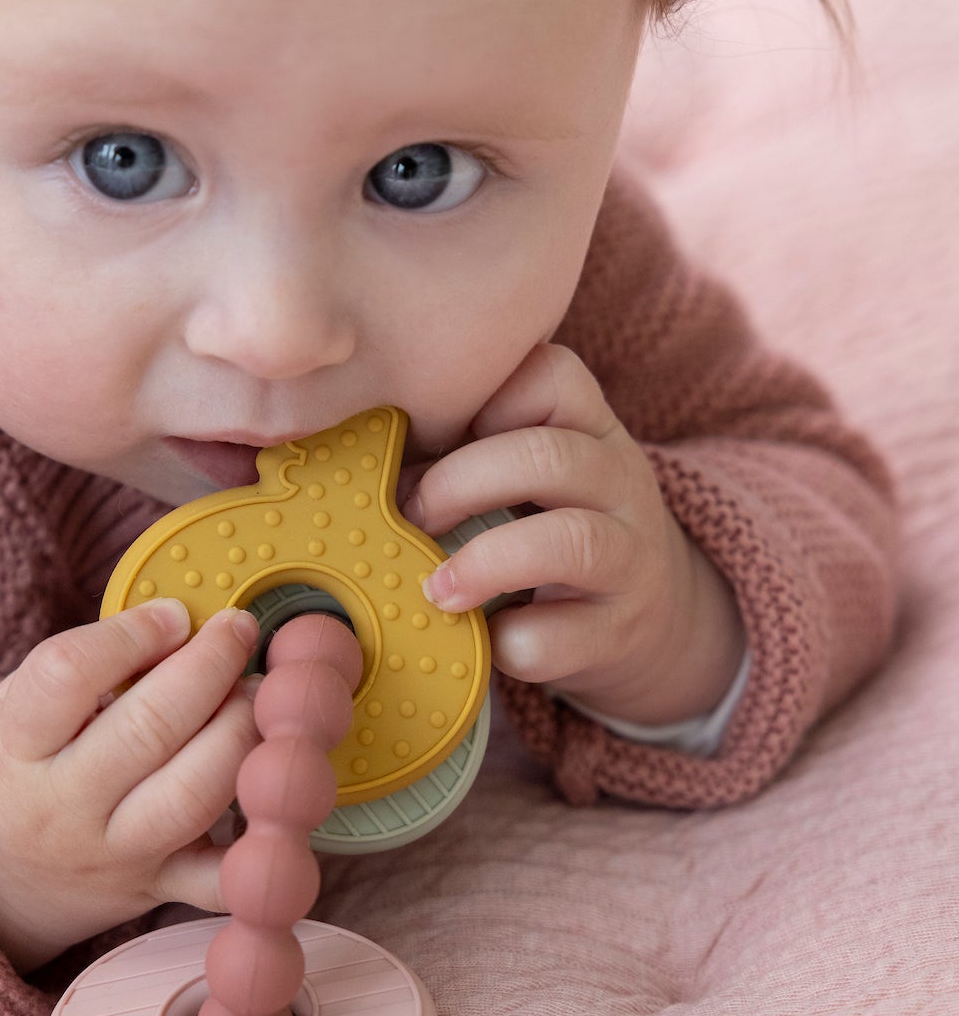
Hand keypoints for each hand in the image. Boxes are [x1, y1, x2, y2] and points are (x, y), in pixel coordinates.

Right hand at [0, 600, 261, 974]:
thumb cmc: (15, 767)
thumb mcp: (18, 707)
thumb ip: (89, 667)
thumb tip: (184, 622)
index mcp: (14, 747)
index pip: (67, 674)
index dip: (133, 633)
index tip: (174, 614)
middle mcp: (61, 807)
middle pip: (149, 729)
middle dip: (210, 668)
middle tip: (237, 632)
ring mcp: (112, 856)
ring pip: (194, 796)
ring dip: (241, 734)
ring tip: (256, 696)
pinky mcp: (156, 891)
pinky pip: (223, 880)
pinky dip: (263, 842)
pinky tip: (276, 787)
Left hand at [403, 344, 745, 727]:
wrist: (651, 618)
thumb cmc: (554, 530)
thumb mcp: (532, 474)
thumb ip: (470, 452)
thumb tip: (365, 466)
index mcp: (590, 428)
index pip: (552, 373)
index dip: (482, 397)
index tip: (434, 433)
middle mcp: (621, 480)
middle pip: (547, 456)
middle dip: (459, 484)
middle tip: (411, 517)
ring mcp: (630, 556)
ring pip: (571, 540)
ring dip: (485, 563)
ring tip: (437, 588)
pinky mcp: (620, 629)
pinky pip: (561, 634)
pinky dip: (509, 641)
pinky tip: (482, 638)